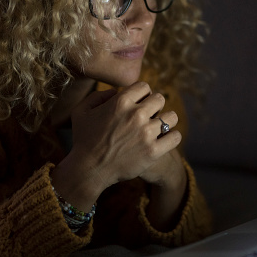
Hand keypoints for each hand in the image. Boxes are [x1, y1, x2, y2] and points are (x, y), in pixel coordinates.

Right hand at [52, 82, 180, 209]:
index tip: (140, 104)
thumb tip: (115, 92)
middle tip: (149, 117)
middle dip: (155, 106)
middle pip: (160, 99)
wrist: (88, 170)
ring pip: (172, 117)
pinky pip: (175, 137)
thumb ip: (98, 96)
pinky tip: (164, 140)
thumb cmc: (83, 140)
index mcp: (121, 101)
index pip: (144, 87)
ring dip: (166, 121)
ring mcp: (146, 133)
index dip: (143, 94)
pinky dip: (172, 138)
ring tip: (159, 128)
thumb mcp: (81, 111)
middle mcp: (136, 114)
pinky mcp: (153, 151)